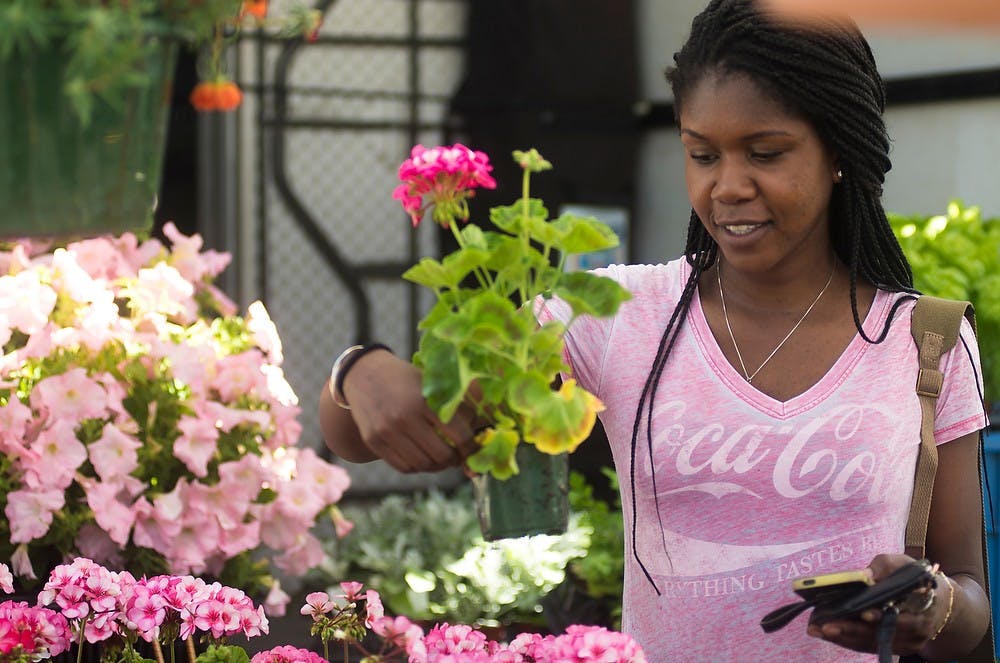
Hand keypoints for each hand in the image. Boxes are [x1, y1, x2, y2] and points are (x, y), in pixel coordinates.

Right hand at [341, 350, 479, 472]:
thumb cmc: (408, 379)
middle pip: (441, 455)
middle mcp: (404, 417)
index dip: (471, 448)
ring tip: (441, 457)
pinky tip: (423, 457)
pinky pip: (403, 467)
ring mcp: (386, 431)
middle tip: (458, 456)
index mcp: (424, 400)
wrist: (364, 374)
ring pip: (423, 465)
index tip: (475, 450)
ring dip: (437, 466)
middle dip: (455, 460)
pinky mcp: (374, 441)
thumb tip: (485, 428)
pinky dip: (418, 467)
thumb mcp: (434, 382)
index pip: (458, 434)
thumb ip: (459, 402)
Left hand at [806, 553, 947, 656]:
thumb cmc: (914, 579)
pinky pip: (867, 646)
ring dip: (842, 638)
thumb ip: (886, 566)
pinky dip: (846, 640)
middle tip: (824, 626)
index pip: (903, 619)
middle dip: (851, 630)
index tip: (863, 614)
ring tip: (816, 629)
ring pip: (871, 643)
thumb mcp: (903, 564)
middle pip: (880, 634)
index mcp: (923, 610)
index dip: (882, 617)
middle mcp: (916, 633)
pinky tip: (826, 633)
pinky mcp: (893, 648)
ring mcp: (905, 644)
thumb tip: (865, 575)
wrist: (933, 601)